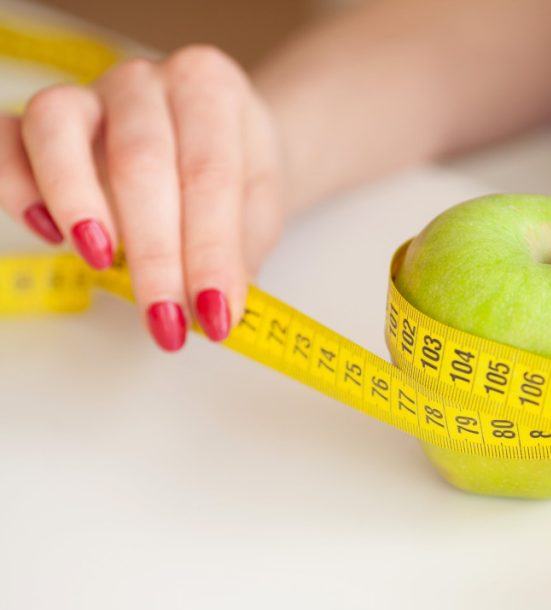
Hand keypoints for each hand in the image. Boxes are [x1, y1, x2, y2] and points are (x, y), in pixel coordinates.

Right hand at [0, 46, 282, 350]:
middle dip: (154, 254)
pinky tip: (48, 233)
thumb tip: (215, 311)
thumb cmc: (236, 173)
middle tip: (167, 319)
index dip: (212, 251)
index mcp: (209, 88)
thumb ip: (236, 253)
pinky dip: (16, 184)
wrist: (224, 136)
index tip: (217, 315)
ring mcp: (88, 93)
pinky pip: (7, 139)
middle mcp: (145, 81)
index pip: (210, 174)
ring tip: (102, 263)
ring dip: (76, 203)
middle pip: (139, 161)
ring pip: (59, 129)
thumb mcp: (258, 210)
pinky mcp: (46, 120)